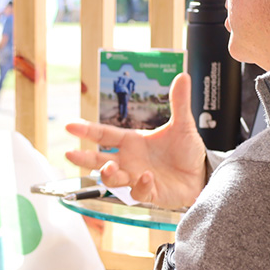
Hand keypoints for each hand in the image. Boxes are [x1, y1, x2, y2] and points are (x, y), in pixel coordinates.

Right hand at [65, 73, 207, 210]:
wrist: (200, 175)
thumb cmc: (186, 151)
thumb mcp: (182, 125)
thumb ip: (179, 102)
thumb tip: (182, 76)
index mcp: (131, 142)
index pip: (103, 134)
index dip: (86, 130)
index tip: (69, 125)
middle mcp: (129, 161)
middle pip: (98, 160)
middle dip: (83, 158)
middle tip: (70, 154)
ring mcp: (136, 178)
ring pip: (112, 180)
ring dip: (107, 175)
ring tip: (109, 167)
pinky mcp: (149, 193)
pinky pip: (138, 192)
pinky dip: (140, 185)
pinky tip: (147, 176)